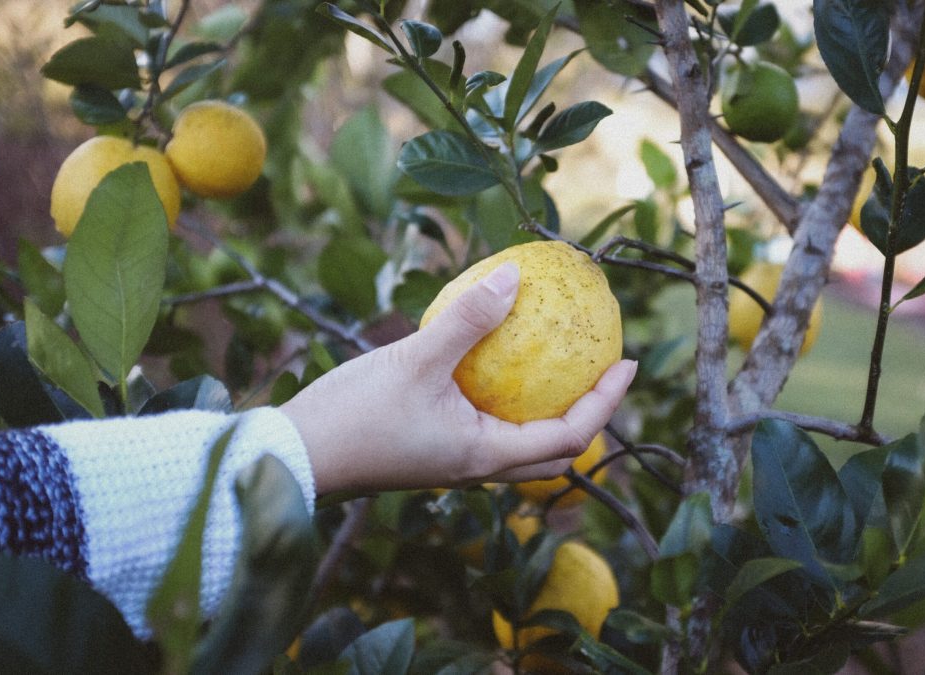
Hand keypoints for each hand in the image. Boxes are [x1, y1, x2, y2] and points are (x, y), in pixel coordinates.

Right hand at [280, 262, 636, 494]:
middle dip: (588, 414)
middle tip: (602, 370)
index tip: (629, 363)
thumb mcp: (416, 359)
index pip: (570, 436)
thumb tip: (516, 276)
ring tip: (559, 364)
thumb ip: (468, 319)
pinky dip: (509, 400)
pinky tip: (495, 360)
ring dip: (549, 410)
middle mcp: (477, 466)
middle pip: (553, 451)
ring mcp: (454, 461)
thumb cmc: (355, 416)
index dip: (607, 402)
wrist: (295, 457)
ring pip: (521, 443)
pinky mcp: (432, 449)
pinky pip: (488, 427)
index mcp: (486, 455)